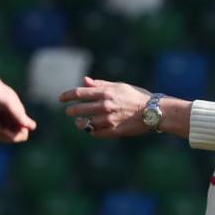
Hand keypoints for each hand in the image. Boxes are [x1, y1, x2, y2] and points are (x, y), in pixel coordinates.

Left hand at [59, 76, 191, 138]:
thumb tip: (84, 81)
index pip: (79, 93)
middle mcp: (105, 106)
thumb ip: (100, 84)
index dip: (67, 96)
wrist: (154, 111)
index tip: (61, 98)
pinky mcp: (113, 131)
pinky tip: (91, 128)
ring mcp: (109, 120)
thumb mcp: (119, 86)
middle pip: (79, 109)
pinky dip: (91, 131)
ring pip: (85, 124)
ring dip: (80, 123)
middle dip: (71, 110)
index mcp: (106, 93)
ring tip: (79, 122)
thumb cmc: (136, 96)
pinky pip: (96, 133)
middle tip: (69, 111)